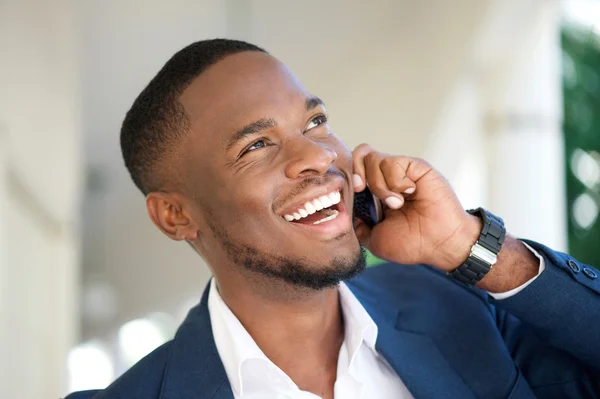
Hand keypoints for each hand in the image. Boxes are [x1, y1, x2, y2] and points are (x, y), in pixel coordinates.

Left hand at [352, 144, 480, 270]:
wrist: (439, 243)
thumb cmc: (412, 243)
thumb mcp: (374, 239)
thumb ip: (357, 225)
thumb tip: (345, 212)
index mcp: (374, 195)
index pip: (352, 171)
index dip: (348, 178)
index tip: (353, 194)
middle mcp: (386, 179)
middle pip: (359, 157)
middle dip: (356, 174)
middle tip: (363, 190)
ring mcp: (400, 172)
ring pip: (373, 159)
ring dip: (380, 185)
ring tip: (396, 203)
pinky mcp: (414, 166)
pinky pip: (392, 162)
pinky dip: (396, 181)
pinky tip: (408, 193)